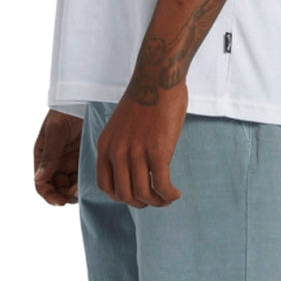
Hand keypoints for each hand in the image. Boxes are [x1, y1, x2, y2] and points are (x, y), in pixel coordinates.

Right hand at [33, 109, 82, 205]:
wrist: (86, 98)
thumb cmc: (66, 110)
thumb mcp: (56, 131)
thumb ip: (49, 156)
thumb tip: (40, 179)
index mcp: (42, 156)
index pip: (41, 183)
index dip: (48, 195)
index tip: (59, 201)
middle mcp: (54, 163)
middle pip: (55, 189)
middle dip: (63, 196)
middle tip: (74, 194)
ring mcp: (69, 164)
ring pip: (68, 188)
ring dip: (73, 193)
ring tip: (81, 189)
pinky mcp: (83, 163)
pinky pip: (81, 180)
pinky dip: (83, 186)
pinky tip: (88, 185)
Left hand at [96, 84, 185, 208]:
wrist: (158, 77)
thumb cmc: (145, 99)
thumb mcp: (122, 127)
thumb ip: (123, 149)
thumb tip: (137, 173)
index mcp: (106, 146)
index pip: (105, 186)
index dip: (121, 197)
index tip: (136, 194)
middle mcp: (117, 151)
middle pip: (124, 195)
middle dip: (141, 203)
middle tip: (155, 199)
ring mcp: (136, 151)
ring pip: (143, 194)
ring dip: (158, 202)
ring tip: (167, 197)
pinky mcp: (157, 150)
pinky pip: (161, 185)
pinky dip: (169, 195)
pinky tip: (176, 193)